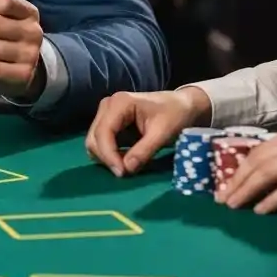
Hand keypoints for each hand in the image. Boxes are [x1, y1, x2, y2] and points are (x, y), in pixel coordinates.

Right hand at [86, 87, 210, 175]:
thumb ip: (144, 150)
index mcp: (119, 103)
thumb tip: (126, 169)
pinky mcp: (109, 122)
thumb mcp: (163, 133)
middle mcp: (107, 106)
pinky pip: (100, 142)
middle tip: (124, 173)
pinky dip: (109, 154)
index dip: (109, 155)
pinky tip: (123, 159)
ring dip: (106, 157)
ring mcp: (106, 113)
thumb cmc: (175, 115)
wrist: (182, 105)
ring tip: (125, 167)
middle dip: (106, 158)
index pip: (103, 132)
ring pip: (94, 141)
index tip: (121, 173)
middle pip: (94, 137)